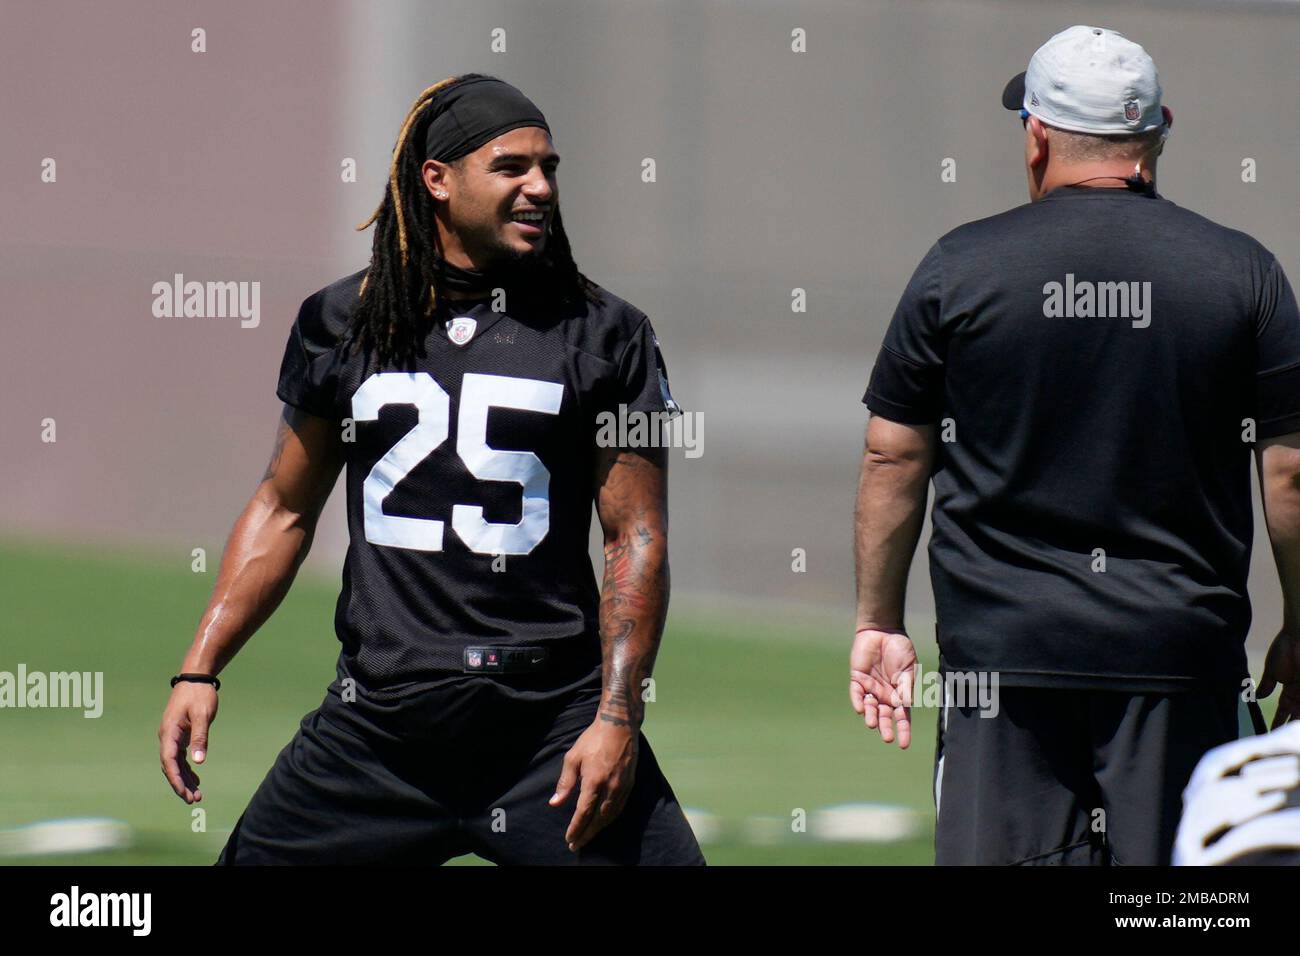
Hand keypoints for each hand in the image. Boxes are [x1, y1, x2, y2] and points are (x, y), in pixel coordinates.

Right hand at [158, 681, 218, 802]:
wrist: (196, 678)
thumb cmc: (199, 695)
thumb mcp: (203, 715)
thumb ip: (200, 738)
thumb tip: (198, 762)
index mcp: (169, 732)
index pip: (169, 761)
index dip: (175, 779)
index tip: (184, 793)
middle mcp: (167, 737)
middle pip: (170, 766)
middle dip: (180, 784)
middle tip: (193, 800)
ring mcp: (172, 736)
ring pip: (175, 764)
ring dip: (185, 779)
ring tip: (197, 795)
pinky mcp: (179, 735)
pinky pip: (180, 757)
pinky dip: (187, 769)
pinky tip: (196, 780)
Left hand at [548, 719, 638, 851]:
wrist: (619, 726)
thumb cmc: (593, 739)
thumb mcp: (573, 757)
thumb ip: (565, 782)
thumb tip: (555, 803)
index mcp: (594, 781)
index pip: (584, 813)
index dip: (576, 828)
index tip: (569, 839)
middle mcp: (611, 787)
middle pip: (598, 819)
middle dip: (587, 834)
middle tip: (576, 845)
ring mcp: (623, 787)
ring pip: (611, 815)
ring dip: (598, 829)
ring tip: (588, 836)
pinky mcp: (630, 784)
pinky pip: (620, 808)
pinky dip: (610, 818)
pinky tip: (603, 822)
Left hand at [850, 628, 916, 748]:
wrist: (884, 631)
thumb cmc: (900, 649)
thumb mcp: (908, 669)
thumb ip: (906, 686)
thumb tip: (906, 705)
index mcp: (900, 695)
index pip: (902, 717)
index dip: (903, 731)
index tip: (904, 745)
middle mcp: (885, 695)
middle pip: (885, 716)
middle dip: (886, 727)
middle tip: (886, 738)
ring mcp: (871, 687)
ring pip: (869, 708)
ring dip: (871, 716)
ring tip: (872, 724)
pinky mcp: (857, 678)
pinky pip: (856, 693)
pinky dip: (857, 701)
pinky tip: (860, 708)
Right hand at [1258, 629, 1299, 728]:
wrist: (1299, 637)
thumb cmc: (1285, 650)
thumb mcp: (1272, 670)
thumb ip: (1267, 685)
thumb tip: (1259, 697)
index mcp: (1290, 689)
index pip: (1283, 711)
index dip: (1277, 722)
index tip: (1269, 733)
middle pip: (1295, 716)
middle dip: (1288, 728)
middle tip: (1280, 742)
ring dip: (1295, 724)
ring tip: (1290, 737)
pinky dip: (1297, 714)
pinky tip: (1294, 725)